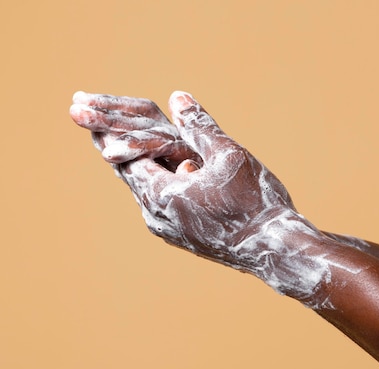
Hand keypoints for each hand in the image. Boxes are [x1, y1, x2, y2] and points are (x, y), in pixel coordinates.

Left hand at [71, 91, 332, 303]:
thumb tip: (177, 98)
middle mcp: (157, 216)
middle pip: (129, 176)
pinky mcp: (184, 238)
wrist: (275, 250)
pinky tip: (167, 175)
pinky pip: (161, 205)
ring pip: (146, 192)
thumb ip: (200, 127)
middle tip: (101, 127)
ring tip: (132, 149)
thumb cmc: (255, 203)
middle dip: (117, 149)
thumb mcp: (228, 155)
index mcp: (161, 194)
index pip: (122, 158)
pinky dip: (158, 184)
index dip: (109, 134)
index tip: (93, 115)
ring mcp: (170, 231)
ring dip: (140, 168)